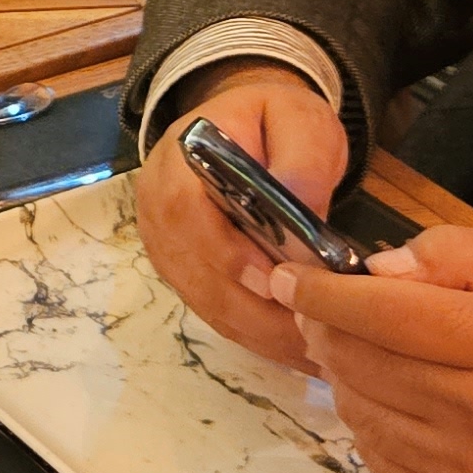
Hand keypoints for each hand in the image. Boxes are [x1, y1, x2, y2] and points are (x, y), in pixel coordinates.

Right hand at [135, 60, 351, 365]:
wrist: (243, 126)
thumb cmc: (273, 119)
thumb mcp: (298, 120)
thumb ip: (300, 159)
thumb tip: (298, 207)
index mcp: (178, 157)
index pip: (184, 210)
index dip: (224, 251)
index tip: (273, 280)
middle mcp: (157, 204)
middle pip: (194, 269)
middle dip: (253, 308)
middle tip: (312, 334)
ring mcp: (165, 243)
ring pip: (205, 301)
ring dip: (258, 333)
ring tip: (316, 353)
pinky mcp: (182, 271)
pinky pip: (213, 311)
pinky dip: (254, 336)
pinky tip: (296, 350)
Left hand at [275, 225, 472, 472]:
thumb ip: (458, 255)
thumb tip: (381, 269)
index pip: (387, 315)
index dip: (325, 294)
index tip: (288, 276)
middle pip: (361, 363)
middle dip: (325, 328)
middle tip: (320, 310)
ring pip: (359, 413)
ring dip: (345, 376)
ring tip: (363, 354)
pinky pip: (377, 460)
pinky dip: (371, 424)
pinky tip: (393, 403)